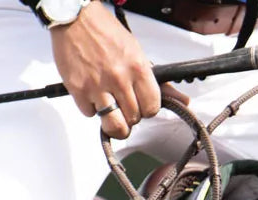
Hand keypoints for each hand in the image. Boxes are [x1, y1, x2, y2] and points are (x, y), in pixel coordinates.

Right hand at [51, 1, 184, 139]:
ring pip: (114, 125)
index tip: (141, 104)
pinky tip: (92, 93)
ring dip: (114, 122)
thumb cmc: (105, 33)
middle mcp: (119, 78)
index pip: (152, 109)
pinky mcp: (78, 90)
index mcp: (137, 68)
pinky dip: (91, 108)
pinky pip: (90, 114)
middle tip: (123, 103)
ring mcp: (97, 86)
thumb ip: (159, 82)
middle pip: (134, 119)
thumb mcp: (138, 54)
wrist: (73, 16)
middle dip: (130, 115)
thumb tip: (184, 101)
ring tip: (111, 111)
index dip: (147, 110)